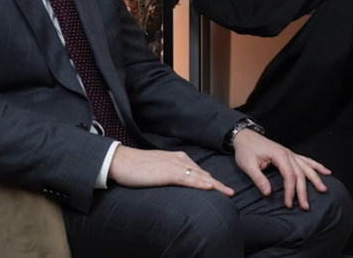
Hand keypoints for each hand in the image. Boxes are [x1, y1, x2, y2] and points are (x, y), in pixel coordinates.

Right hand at [108, 146, 234, 196]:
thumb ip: (169, 174)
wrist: (122, 161)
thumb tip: (178, 183)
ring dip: (214, 185)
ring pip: (199, 176)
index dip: (211, 180)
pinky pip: (187, 179)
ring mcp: (174, 165)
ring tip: (227, 193)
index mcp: (177, 158)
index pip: (198, 171)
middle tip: (231, 193)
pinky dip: (199, 183)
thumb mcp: (158, 170)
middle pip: (202, 173)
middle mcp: (179, 160)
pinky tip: (209, 187)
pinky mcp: (167, 172)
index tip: (221, 188)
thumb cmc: (137, 167)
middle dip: (217, 184)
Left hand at [232, 129, 330, 209]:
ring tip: (323, 189)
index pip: (289, 175)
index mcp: (279, 155)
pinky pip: (305, 160)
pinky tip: (325, 171)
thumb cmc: (245, 150)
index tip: (288, 204)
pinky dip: (316, 165)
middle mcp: (287, 153)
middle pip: (300, 173)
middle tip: (306, 206)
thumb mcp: (247, 165)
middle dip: (303, 190)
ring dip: (315, 178)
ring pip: (306, 167)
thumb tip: (268, 193)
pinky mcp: (289, 154)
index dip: (290, 191)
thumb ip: (258, 178)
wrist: (245, 136)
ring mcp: (289, 153)